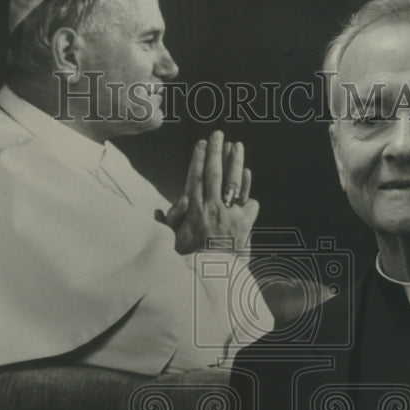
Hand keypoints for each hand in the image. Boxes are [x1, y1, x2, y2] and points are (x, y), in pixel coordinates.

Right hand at [162, 131, 258, 254]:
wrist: (211, 276)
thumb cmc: (190, 259)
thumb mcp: (173, 239)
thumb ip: (169, 222)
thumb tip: (161, 209)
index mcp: (192, 209)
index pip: (195, 177)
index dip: (198, 159)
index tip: (201, 144)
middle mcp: (210, 207)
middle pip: (214, 174)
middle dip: (216, 152)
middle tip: (219, 134)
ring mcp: (228, 214)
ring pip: (232, 182)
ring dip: (234, 162)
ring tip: (237, 145)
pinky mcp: (243, 224)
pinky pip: (247, 201)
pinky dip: (247, 186)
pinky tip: (247, 172)